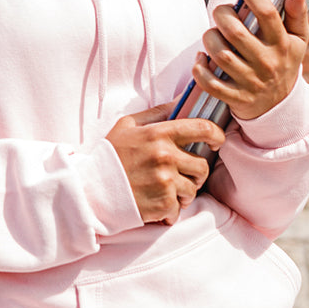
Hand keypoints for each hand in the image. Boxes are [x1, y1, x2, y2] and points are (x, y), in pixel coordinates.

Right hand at [105, 104, 224, 224]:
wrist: (92, 190)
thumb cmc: (110, 155)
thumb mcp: (128, 125)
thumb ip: (157, 113)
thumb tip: (181, 100)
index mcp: (158, 134)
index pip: (202, 129)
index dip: (216, 134)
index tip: (216, 141)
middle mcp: (165, 157)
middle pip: (202, 165)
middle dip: (196, 171)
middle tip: (182, 174)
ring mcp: (165, 181)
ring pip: (194, 188)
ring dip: (184, 191)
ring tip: (166, 189)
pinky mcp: (163, 204)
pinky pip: (180, 206)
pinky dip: (171, 207)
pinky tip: (156, 202)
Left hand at [192, 0, 308, 121]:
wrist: (281, 106)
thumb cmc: (285, 62)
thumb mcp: (298, 39)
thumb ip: (297, 12)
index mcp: (283, 44)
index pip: (266, 12)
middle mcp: (267, 62)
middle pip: (236, 32)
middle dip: (221, 15)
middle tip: (221, 12)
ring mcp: (250, 81)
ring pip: (220, 55)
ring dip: (209, 39)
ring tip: (213, 35)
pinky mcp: (235, 97)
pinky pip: (210, 82)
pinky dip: (200, 68)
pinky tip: (202, 58)